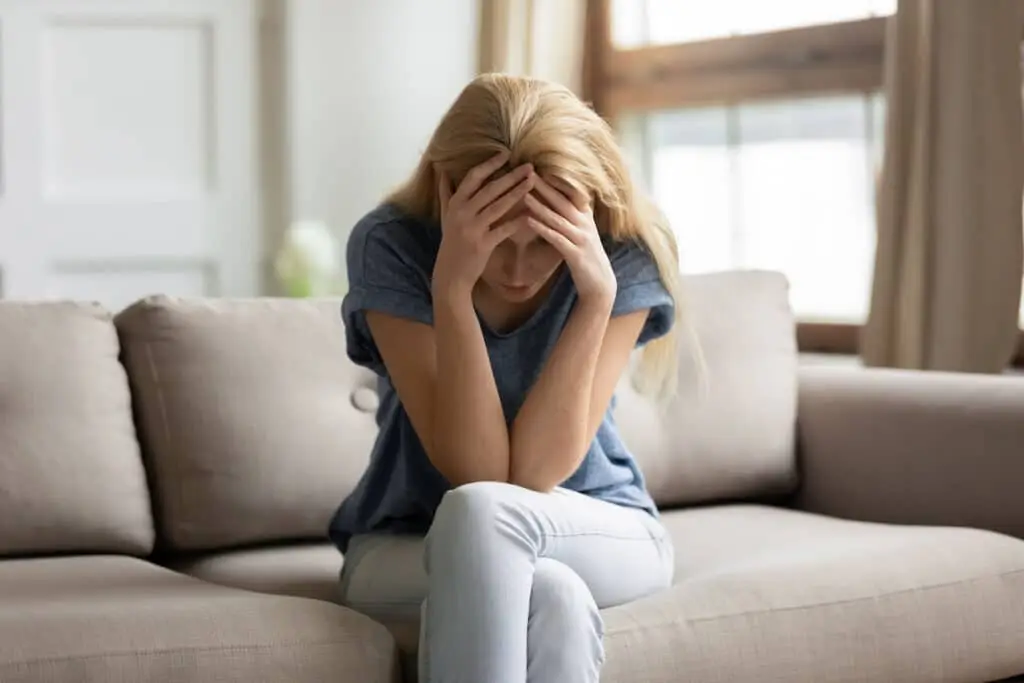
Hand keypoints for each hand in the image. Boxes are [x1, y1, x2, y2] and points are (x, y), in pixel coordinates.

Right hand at [433, 150, 534, 295]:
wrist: (450, 274)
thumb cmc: (451, 243)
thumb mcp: (445, 217)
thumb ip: (446, 194)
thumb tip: (442, 172)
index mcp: (455, 204)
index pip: (474, 177)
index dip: (490, 164)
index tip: (506, 154)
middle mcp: (462, 213)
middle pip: (490, 189)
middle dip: (511, 176)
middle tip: (529, 166)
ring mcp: (472, 229)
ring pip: (498, 206)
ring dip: (518, 192)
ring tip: (533, 182)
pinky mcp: (483, 244)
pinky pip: (503, 229)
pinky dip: (517, 221)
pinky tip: (531, 214)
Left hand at [524, 177, 616, 306]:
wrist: (600, 285)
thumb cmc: (587, 257)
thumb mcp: (583, 232)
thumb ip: (573, 215)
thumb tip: (560, 198)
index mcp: (585, 217)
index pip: (571, 193)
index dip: (556, 180)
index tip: (538, 166)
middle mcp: (585, 224)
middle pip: (563, 201)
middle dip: (546, 186)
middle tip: (528, 172)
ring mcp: (581, 239)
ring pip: (558, 218)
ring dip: (541, 206)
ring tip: (524, 194)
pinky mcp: (576, 255)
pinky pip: (556, 238)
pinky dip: (542, 228)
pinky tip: (529, 222)